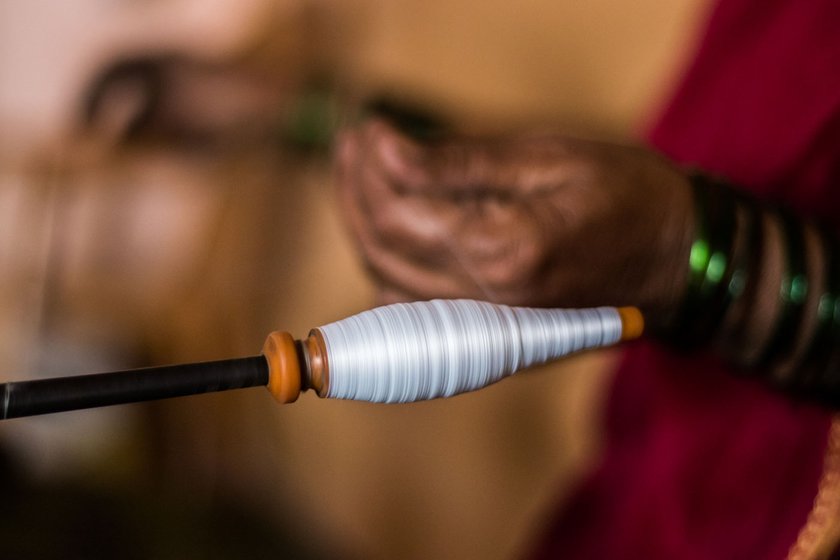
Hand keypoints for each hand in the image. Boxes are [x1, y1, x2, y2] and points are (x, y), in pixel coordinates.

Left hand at [336, 120, 693, 328]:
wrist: (674, 261)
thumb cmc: (626, 198)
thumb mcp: (546, 159)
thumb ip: (459, 163)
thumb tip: (384, 149)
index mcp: (504, 254)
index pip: (400, 218)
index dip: (371, 170)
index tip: (369, 127)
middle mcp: (483, 301)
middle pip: (381, 252)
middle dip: (354, 194)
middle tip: (352, 144)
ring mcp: (482, 324)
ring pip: (385, 280)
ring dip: (363, 227)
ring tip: (360, 172)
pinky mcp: (484, 331)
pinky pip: (410, 303)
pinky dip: (387, 262)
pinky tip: (387, 223)